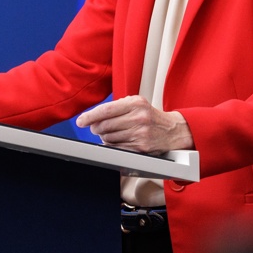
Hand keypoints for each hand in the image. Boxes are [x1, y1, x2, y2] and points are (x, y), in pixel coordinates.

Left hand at [75, 95, 193, 155]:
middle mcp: (139, 118)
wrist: (172, 130)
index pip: (106, 110)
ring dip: (105, 137)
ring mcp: (140, 134)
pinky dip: (113, 146)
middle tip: (97, 128)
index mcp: (136, 103)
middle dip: (96, 128)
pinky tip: (118, 141)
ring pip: (108, 138)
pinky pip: (116, 148)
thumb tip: (93, 118)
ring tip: (114, 133)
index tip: (80, 121)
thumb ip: (116, 106)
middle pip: (104, 126)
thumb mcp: (137, 103)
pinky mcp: (140, 148)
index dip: (89, 116)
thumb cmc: (150, 116)